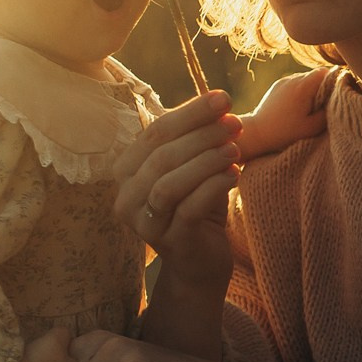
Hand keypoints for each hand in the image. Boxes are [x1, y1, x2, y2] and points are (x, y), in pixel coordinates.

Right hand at [114, 89, 241, 293]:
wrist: (200, 263)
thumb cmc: (197, 207)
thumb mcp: (195, 168)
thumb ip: (199, 140)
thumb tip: (220, 103)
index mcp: (126, 170)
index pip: (155, 133)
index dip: (190, 113)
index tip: (223, 98)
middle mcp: (126, 196)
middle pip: (161, 155)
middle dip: (201, 135)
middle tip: (234, 123)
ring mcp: (144, 222)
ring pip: (169, 182)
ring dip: (205, 160)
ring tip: (235, 149)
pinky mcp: (169, 241)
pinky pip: (189, 208)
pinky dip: (213, 187)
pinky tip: (234, 175)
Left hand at [235, 68, 335, 159]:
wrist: (257, 132)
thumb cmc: (285, 132)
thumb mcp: (312, 127)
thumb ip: (328, 112)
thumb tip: (338, 101)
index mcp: (303, 87)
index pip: (326, 72)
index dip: (335, 81)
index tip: (337, 96)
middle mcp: (293, 79)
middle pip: (317, 75)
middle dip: (324, 87)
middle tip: (324, 105)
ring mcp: (284, 81)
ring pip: (306, 78)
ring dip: (312, 89)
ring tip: (310, 108)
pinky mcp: (277, 85)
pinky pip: (295, 83)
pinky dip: (301, 91)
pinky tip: (297, 106)